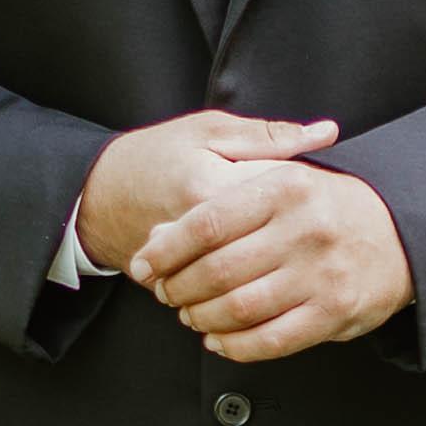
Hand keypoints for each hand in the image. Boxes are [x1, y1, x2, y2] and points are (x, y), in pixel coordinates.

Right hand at [75, 111, 340, 274]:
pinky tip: (248, 288)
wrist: (97, 194)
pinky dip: (229, 296)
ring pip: (235, 282)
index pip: (278, 206)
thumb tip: (328, 132)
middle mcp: (195, 227)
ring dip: (261, 280)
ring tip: (280, 270)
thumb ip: (268, 135)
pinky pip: (206, 295)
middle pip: (262, 253)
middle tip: (302, 247)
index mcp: (212, 183)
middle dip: (288, 254)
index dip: (302, 209)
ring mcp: (178, 259)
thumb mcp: (209, 129)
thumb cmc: (157, 152)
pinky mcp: (167, 281)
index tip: (314, 204)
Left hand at [135, 158, 416, 361]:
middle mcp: (305, 228)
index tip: (142, 265)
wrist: (401, 233)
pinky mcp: (335, 313)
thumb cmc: (324, 206)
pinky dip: (234, 346)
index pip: (206, 223)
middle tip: (167, 294)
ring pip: (238, 309)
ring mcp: (322, 273)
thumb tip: (160, 236)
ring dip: (202, 319)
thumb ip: (222, 203)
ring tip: (190, 315)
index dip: (165, 250)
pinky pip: (270, 340)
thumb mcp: (278, 183)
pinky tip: (219, 339)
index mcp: (285, 187)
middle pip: (216, 271)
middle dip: (178, 289)